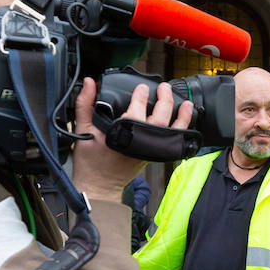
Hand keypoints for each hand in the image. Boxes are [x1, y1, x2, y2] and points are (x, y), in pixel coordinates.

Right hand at [71, 77, 193, 201]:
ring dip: (181, 117)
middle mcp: (140, 143)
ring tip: (186, 104)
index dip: (141, 97)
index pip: (136, 111)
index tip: (142, 87)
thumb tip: (89, 83)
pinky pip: (171, 141)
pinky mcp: (153, 156)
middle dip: (165, 100)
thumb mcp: (83, 130)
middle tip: (164, 88)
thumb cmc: (91, 162)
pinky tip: (183, 121)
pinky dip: (179, 130)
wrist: (100, 186)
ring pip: (171, 132)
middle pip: (160, 120)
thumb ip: (85, 104)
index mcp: (123, 134)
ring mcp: (149, 151)